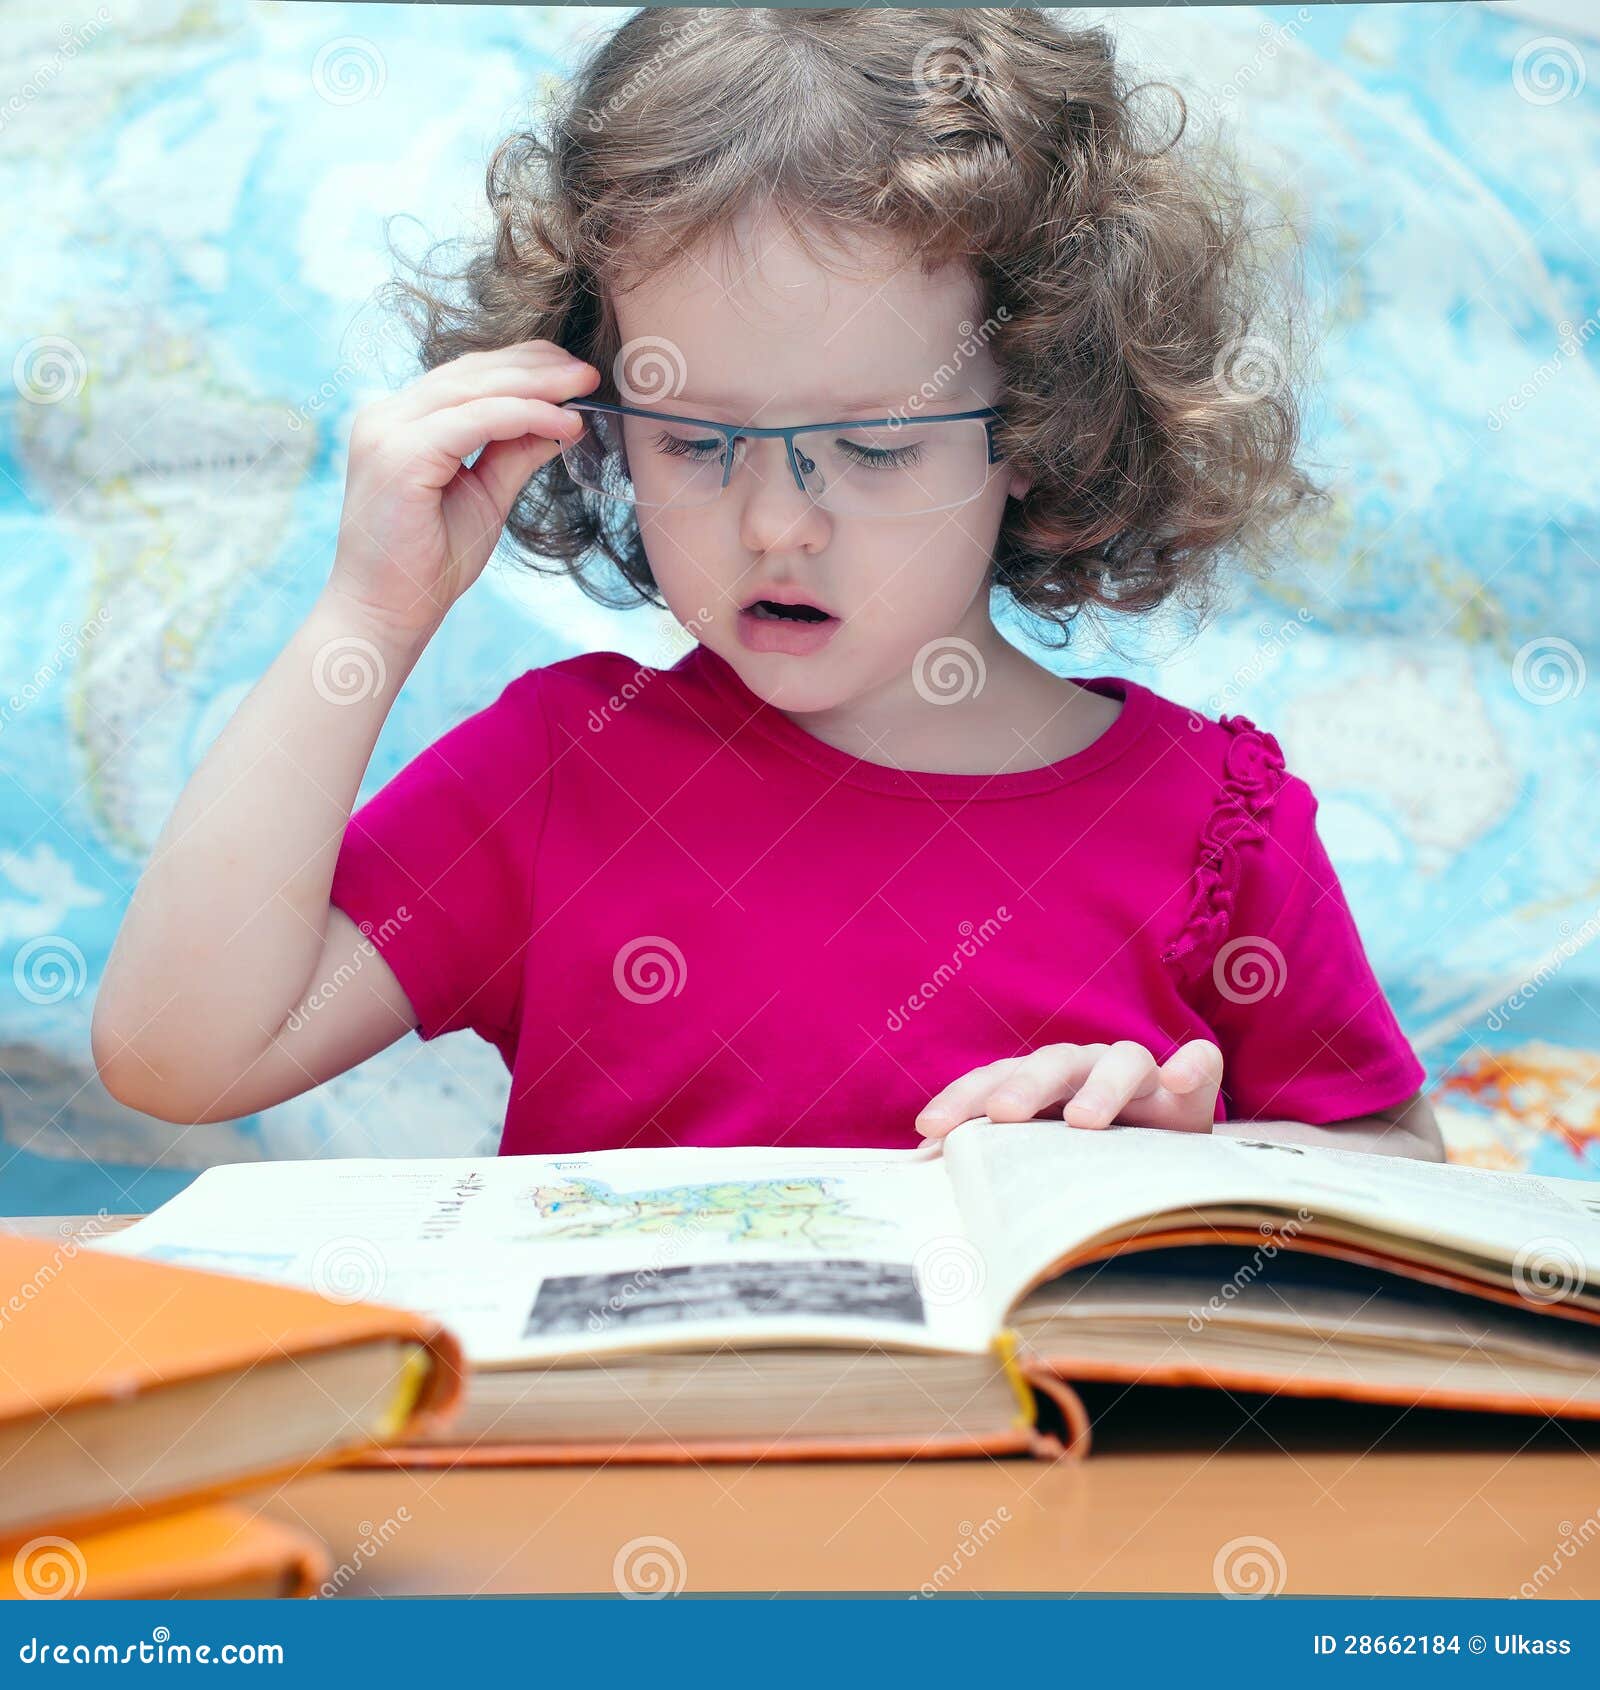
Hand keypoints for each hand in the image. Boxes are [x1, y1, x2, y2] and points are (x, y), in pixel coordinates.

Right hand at [326, 340, 598, 646]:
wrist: (388, 614)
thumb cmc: (429, 565)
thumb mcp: (485, 496)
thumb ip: (514, 454)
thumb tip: (561, 422)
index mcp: (400, 422)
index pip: (467, 377)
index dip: (523, 367)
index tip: (573, 375)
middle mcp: (387, 416)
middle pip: (472, 373)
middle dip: (536, 366)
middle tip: (588, 372)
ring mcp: (388, 431)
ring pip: (476, 389)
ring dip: (537, 385)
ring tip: (583, 388)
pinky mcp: (401, 453)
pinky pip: (477, 421)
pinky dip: (525, 416)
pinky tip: (563, 424)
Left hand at [915, 1039, 1223, 1139]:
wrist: (1161, 1169)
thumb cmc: (1084, 1162)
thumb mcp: (1036, 1160)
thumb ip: (989, 1157)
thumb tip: (921, 1168)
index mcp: (1041, 1084)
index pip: (996, 1080)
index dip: (962, 1100)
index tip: (929, 1130)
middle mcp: (1086, 1070)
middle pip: (1052, 1063)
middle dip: (1025, 1086)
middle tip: (1002, 1116)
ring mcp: (1140, 1076)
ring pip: (1121, 1060)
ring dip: (1101, 1086)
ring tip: (1086, 1121)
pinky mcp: (1191, 1089)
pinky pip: (1201, 1063)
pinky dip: (1192, 1065)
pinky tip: (1181, 1080)